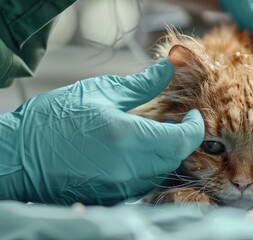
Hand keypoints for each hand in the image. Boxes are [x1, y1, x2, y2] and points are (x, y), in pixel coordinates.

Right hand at [0, 59, 204, 204]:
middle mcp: (131, 168)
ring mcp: (122, 187)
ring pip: (163, 171)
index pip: (184, 140)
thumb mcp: (98, 93)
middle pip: (176, 157)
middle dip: (182, 138)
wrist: (18, 158)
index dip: (196, 127)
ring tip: (153, 134)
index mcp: (129, 139)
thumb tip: (167, 69)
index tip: (195, 114)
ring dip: (167, 153)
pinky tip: (135, 152)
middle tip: (173, 121)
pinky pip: (145, 183)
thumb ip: (140, 85)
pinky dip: (150, 166)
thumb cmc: (53, 121)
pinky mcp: (114, 197)